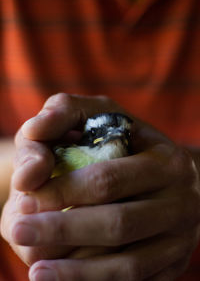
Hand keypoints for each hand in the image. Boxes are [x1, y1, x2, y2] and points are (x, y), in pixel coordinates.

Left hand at [1, 93, 199, 280]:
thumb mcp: (97, 113)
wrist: (165, 172)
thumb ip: (62, 114)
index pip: (108, 180)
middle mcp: (181, 201)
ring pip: (129, 266)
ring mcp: (180, 237)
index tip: (25, 199)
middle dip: (64, 230)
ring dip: (79, 273)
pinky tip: (64, 279)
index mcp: (166, 161)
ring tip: (35, 272)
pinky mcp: (174, 263)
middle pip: (119, 224)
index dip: (64, 191)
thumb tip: (33, 140)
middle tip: (19, 232)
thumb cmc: (124, 140)